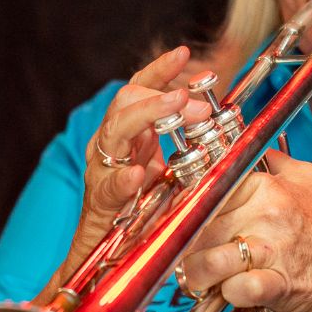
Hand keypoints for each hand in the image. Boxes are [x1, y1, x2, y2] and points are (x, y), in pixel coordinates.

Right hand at [56, 47, 211, 286]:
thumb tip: (211, 117)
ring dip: (147, 116)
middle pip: (125, 102)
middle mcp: (109, 146)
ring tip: (175, 105)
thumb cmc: (138, 210)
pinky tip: (138, 175)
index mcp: (126, 134)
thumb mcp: (163, 170)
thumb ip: (179, 144)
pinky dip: (123, 179)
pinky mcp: (100, 202)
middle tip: (194, 99)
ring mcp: (102, 172)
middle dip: (161, 95)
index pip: (138, 89)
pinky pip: (108, 186)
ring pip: (114, 131)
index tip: (184, 54)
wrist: (105, 257)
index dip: (159, 70)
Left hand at [179, 149, 311, 311]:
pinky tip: (233, 293)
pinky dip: (228, 296)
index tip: (183, 220)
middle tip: (191, 257)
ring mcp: (273, 249)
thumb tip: (260, 147)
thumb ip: (280, 162)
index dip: (188, 208)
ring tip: (204, 280)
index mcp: (269, 186)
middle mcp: (269, 212)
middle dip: (187, 247)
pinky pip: (234, 289)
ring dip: (199, 276)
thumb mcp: (311, 184)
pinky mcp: (278, 284)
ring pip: (206, 260)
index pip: (206, 188)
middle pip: (198, 226)